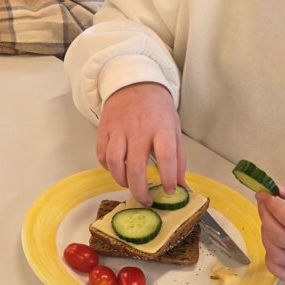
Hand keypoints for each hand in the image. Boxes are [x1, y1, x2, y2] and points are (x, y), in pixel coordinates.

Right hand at [97, 82, 184, 205]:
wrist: (134, 83)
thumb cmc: (158, 109)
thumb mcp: (175, 128)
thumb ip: (178, 158)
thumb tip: (182, 188)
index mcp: (162, 127)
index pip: (166, 156)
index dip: (168, 178)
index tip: (170, 191)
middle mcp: (139, 128)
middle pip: (136, 167)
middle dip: (141, 191)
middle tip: (146, 201)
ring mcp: (119, 129)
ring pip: (115, 163)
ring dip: (122, 181)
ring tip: (130, 185)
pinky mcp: (104, 129)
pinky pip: (102, 155)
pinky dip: (108, 168)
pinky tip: (118, 170)